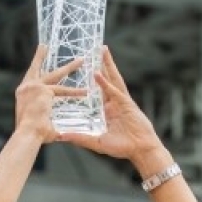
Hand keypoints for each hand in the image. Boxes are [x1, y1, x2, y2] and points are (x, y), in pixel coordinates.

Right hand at [14, 44, 86, 143]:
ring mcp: (34, 87)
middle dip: (40, 56)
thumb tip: (57, 131)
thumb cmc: (31, 134)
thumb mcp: (36, 123)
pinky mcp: (43, 90)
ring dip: (70, 68)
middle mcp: (25, 88)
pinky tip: (85, 92)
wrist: (27, 134)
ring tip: (81, 61)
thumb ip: (45, 120)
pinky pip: (63, 91)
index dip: (36, 71)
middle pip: (35, 69)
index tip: (37, 63)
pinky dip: (75, 93)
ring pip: (55, 75)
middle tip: (43, 46)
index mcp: (22, 95)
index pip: (31, 79)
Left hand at [60, 46, 166, 170]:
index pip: (99, 90)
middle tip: (96, 50)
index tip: (87, 68)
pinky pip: (114, 91)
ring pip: (113, 79)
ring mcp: (121, 102)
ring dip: (107, 65)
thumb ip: (80, 138)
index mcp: (108, 110)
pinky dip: (106, 83)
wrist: (141, 151)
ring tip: (102, 50)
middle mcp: (114, 103)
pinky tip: (98, 73)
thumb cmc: (122, 148)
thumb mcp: (97, 142)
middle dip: (103, 64)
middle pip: (107, 79)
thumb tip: (61, 136)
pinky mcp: (126, 104)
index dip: (95, 79)